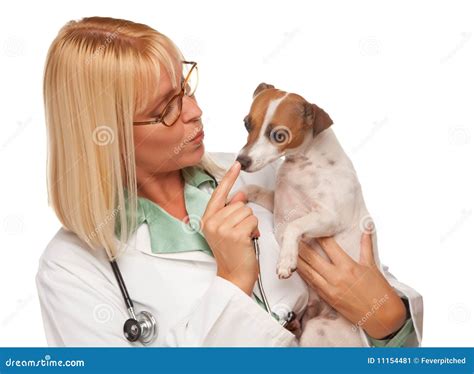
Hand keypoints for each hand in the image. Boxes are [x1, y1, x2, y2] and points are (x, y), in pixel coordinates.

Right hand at [201, 161, 259, 294]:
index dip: (229, 178)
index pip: (219, 193)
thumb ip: (231, 211)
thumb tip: (240, 195)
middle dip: (245, 216)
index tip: (237, 164)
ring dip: (251, 224)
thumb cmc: (232, 254)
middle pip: (239, 203)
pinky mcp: (236, 234)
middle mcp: (212, 222)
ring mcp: (223, 228)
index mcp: (207, 219)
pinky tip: (248, 241)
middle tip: (240, 233)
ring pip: (247, 211)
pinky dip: (255, 230)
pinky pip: (253, 220)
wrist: (233, 277)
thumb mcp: (226, 230)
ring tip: (244, 238)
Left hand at [296, 233, 406, 338]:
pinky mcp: (327, 298)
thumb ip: (366, 245)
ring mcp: (330, 288)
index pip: (329, 246)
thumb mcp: (372, 266)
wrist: (382, 317)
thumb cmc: (379, 290)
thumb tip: (366, 227)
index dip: (319, 236)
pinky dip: (303, 274)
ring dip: (298, 260)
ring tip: (289, 249)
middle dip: (302, 246)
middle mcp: (337, 276)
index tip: (311, 227)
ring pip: (308, 271)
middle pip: (313, 258)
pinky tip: (296, 267)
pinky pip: (311, 283)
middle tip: (293, 236)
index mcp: (348, 266)